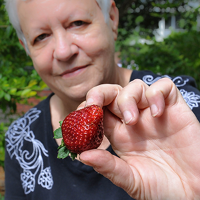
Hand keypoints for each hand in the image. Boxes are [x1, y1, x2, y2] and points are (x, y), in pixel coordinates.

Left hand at [79, 78, 199, 199]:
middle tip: (94, 105)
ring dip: (127, 98)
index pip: (99, 111)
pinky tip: (156, 113)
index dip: (88, 109)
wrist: (194, 193)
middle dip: (100, 94)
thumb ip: (108, 167)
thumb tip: (82, 155)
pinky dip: (156, 94)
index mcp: (120, 134)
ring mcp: (154, 112)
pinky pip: (164, 87)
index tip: (80, 114)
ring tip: (132, 120)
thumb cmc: (162, 188)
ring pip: (135, 87)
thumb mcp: (131, 179)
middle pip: (113, 93)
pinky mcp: (175, 108)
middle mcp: (135, 120)